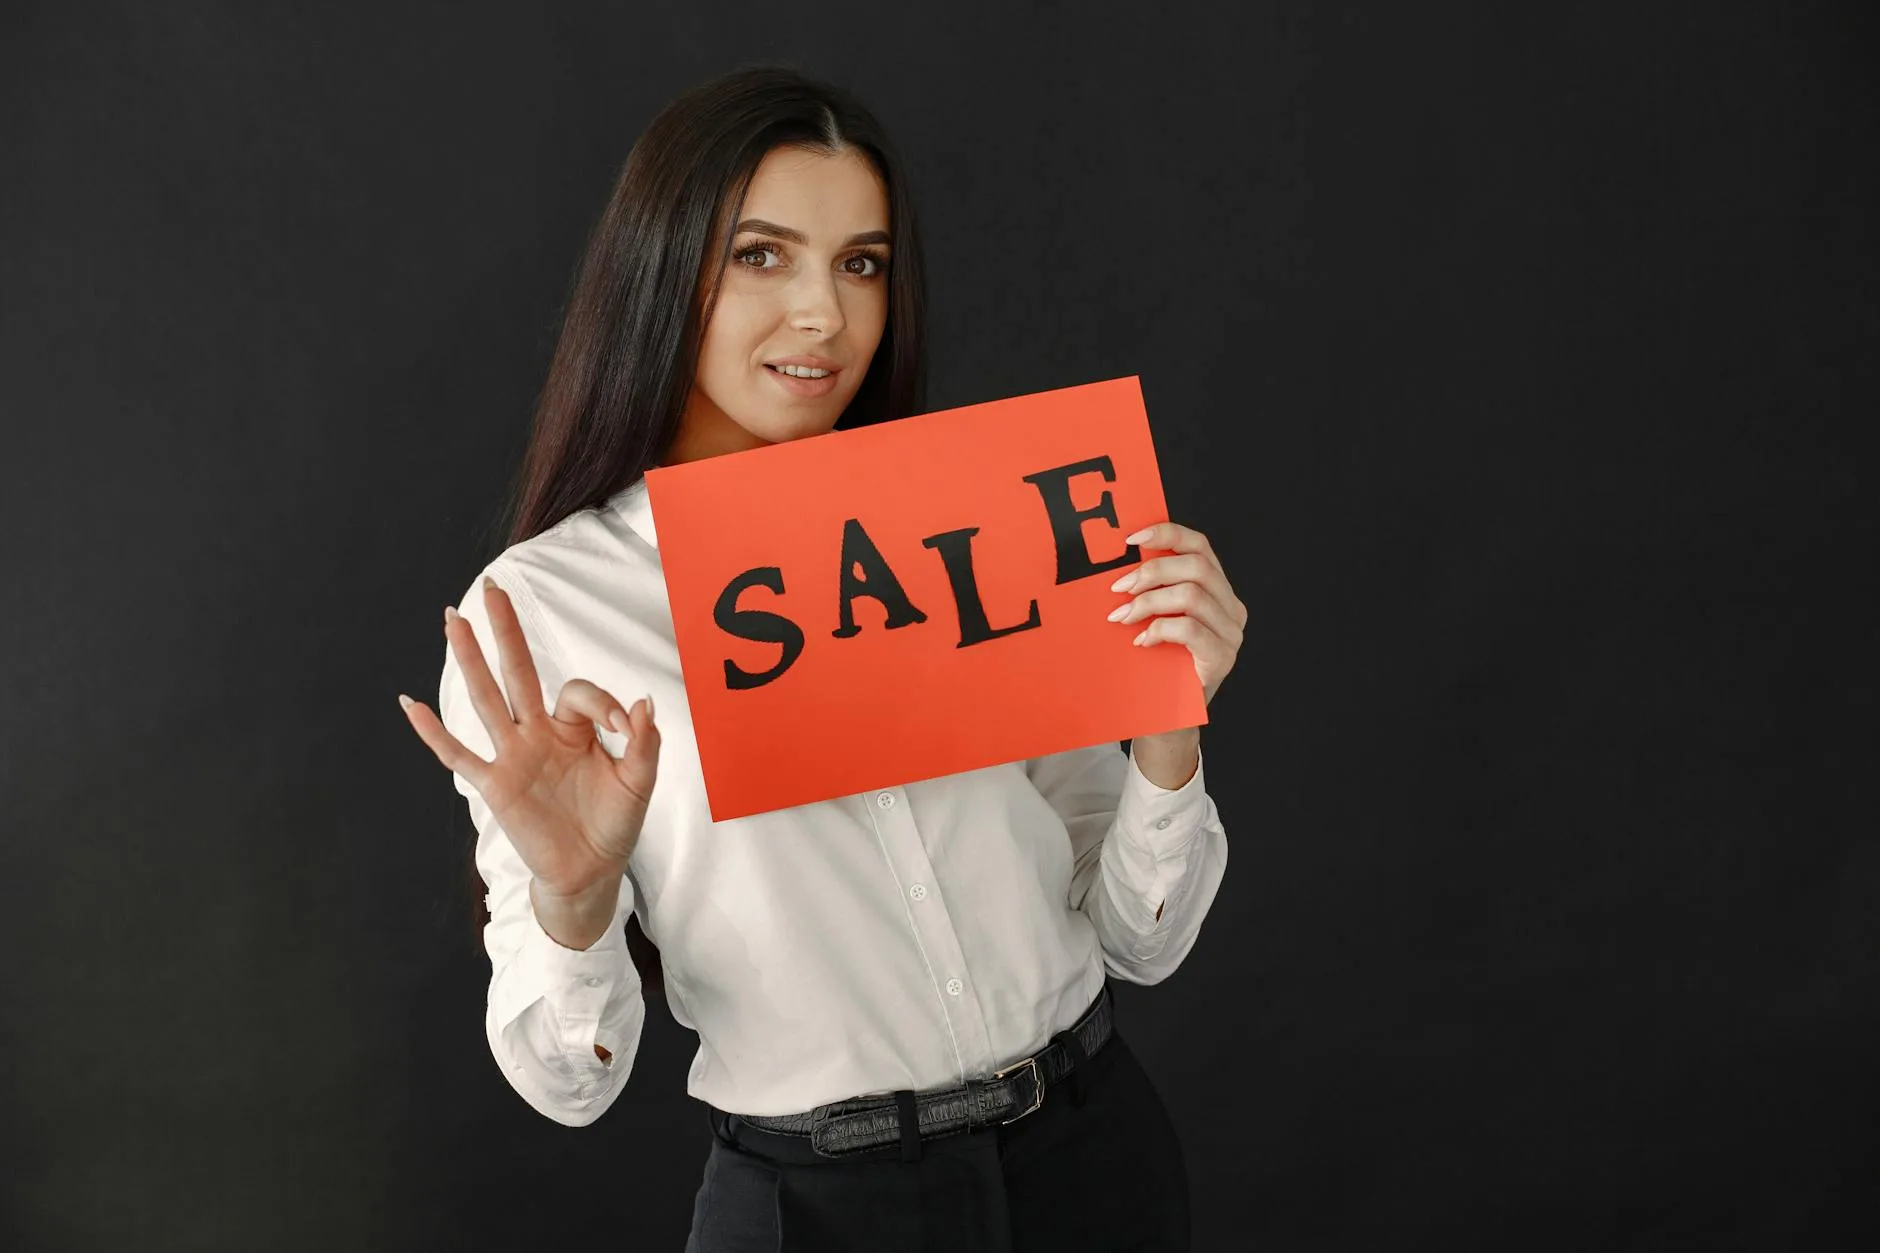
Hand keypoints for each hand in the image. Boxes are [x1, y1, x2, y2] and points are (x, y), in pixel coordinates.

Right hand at [400, 576, 661, 899]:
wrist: (590, 870)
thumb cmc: (613, 822)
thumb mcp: (639, 782)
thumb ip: (645, 744)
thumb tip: (643, 703)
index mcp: (573, 727)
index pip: (577, 692)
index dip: (604, 702)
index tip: (628, 727)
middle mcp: (538, 733)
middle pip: (518, 671)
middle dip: (506, 631)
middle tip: (493, 589)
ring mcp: (513, 756)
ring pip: (487, 699)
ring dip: (470, 660)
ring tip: (452, 620)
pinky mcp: (496, 785)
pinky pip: (458, 755)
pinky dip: (433, 732)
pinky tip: (411, 704)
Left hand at [1106, 521, 1246, 707]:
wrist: (1168, 714)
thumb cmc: (1158, 661)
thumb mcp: (1156, 616)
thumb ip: (1153, 588)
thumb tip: (1118, 562)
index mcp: (1217, 589)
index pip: (1200, 546)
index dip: (1168, 534)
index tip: (1132, 539)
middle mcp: (1231, 607)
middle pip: (1197, 567)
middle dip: (1152, 572)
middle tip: (1119, 588)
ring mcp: (1231, 634)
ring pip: (1192, 595)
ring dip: (1149, 602)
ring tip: (1124, 616)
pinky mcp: (1222, 657)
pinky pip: (1190, 629)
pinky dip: (1160, 629)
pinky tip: (1142, 640)